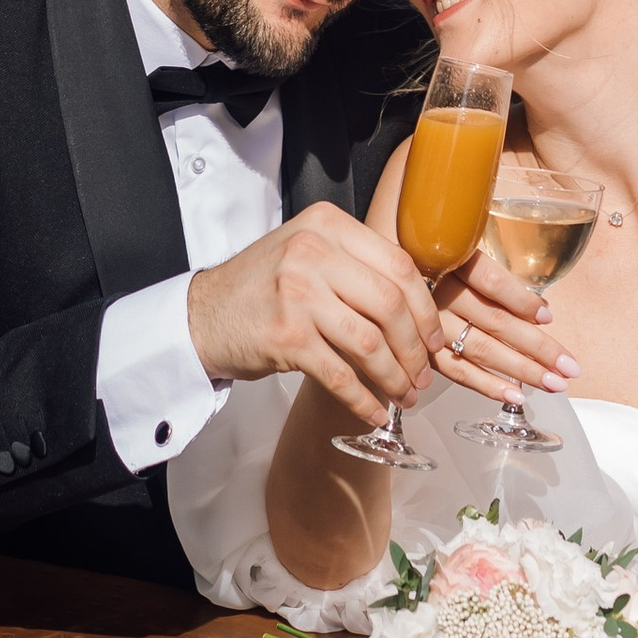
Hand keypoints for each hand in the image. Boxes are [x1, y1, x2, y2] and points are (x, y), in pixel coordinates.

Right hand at [188, 212, 450, 426]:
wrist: (202, 314)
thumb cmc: (263, 287)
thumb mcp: (307, 252)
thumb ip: (356, 266)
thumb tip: (420, 311)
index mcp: (327, 225)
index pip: (399, 265)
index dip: (425, 308)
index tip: (435, 338)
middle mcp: (313, 252)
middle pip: (391, 304)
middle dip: (415, 348)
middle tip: (423, 374)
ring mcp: (297, 293)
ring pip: (370, 343)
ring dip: (395, 377)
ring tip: (405, 395)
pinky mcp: (285, 336)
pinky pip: (340, 375)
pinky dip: (363, 399)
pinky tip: (375, 412)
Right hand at [425, 244, 575, 407]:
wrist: (385, 280)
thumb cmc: (433, 266)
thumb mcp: (459, 256)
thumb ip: (497, 280)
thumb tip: (540, 312)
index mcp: (450, 261)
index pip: (491, 280)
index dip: (521, 300)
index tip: (548, 317)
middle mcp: (439, 293)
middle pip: (495, 320)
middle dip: (538, 346)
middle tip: (569, 366)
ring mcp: (429, 325)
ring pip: (481, 349)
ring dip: (522, 370)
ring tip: (555, 383)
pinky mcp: (423, 351)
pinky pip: (458, 372)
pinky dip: (488, 385)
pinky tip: (515, 395)